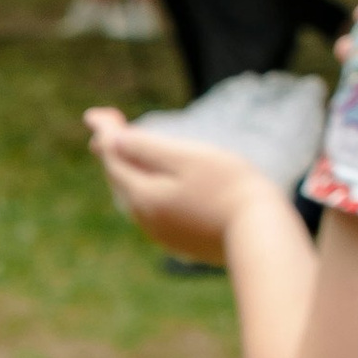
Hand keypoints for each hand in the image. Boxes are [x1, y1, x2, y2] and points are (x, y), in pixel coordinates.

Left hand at [84, 106, 273, 265]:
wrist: (262, 235)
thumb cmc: (229, 187)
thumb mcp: (187, 158)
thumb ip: (146, 149)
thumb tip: (111, 140)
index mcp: (143, 195)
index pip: (113, 158)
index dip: (105, 133)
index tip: (95, 114)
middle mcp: (146, 219)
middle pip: (121, 179)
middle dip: (114, 151)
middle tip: (110, 127)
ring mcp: (163, 234)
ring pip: (136, 197)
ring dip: (129, 172)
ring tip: (126, 154)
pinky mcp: (182, 243)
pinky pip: (154, 211)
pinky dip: (148, 190)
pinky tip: (155, 186)